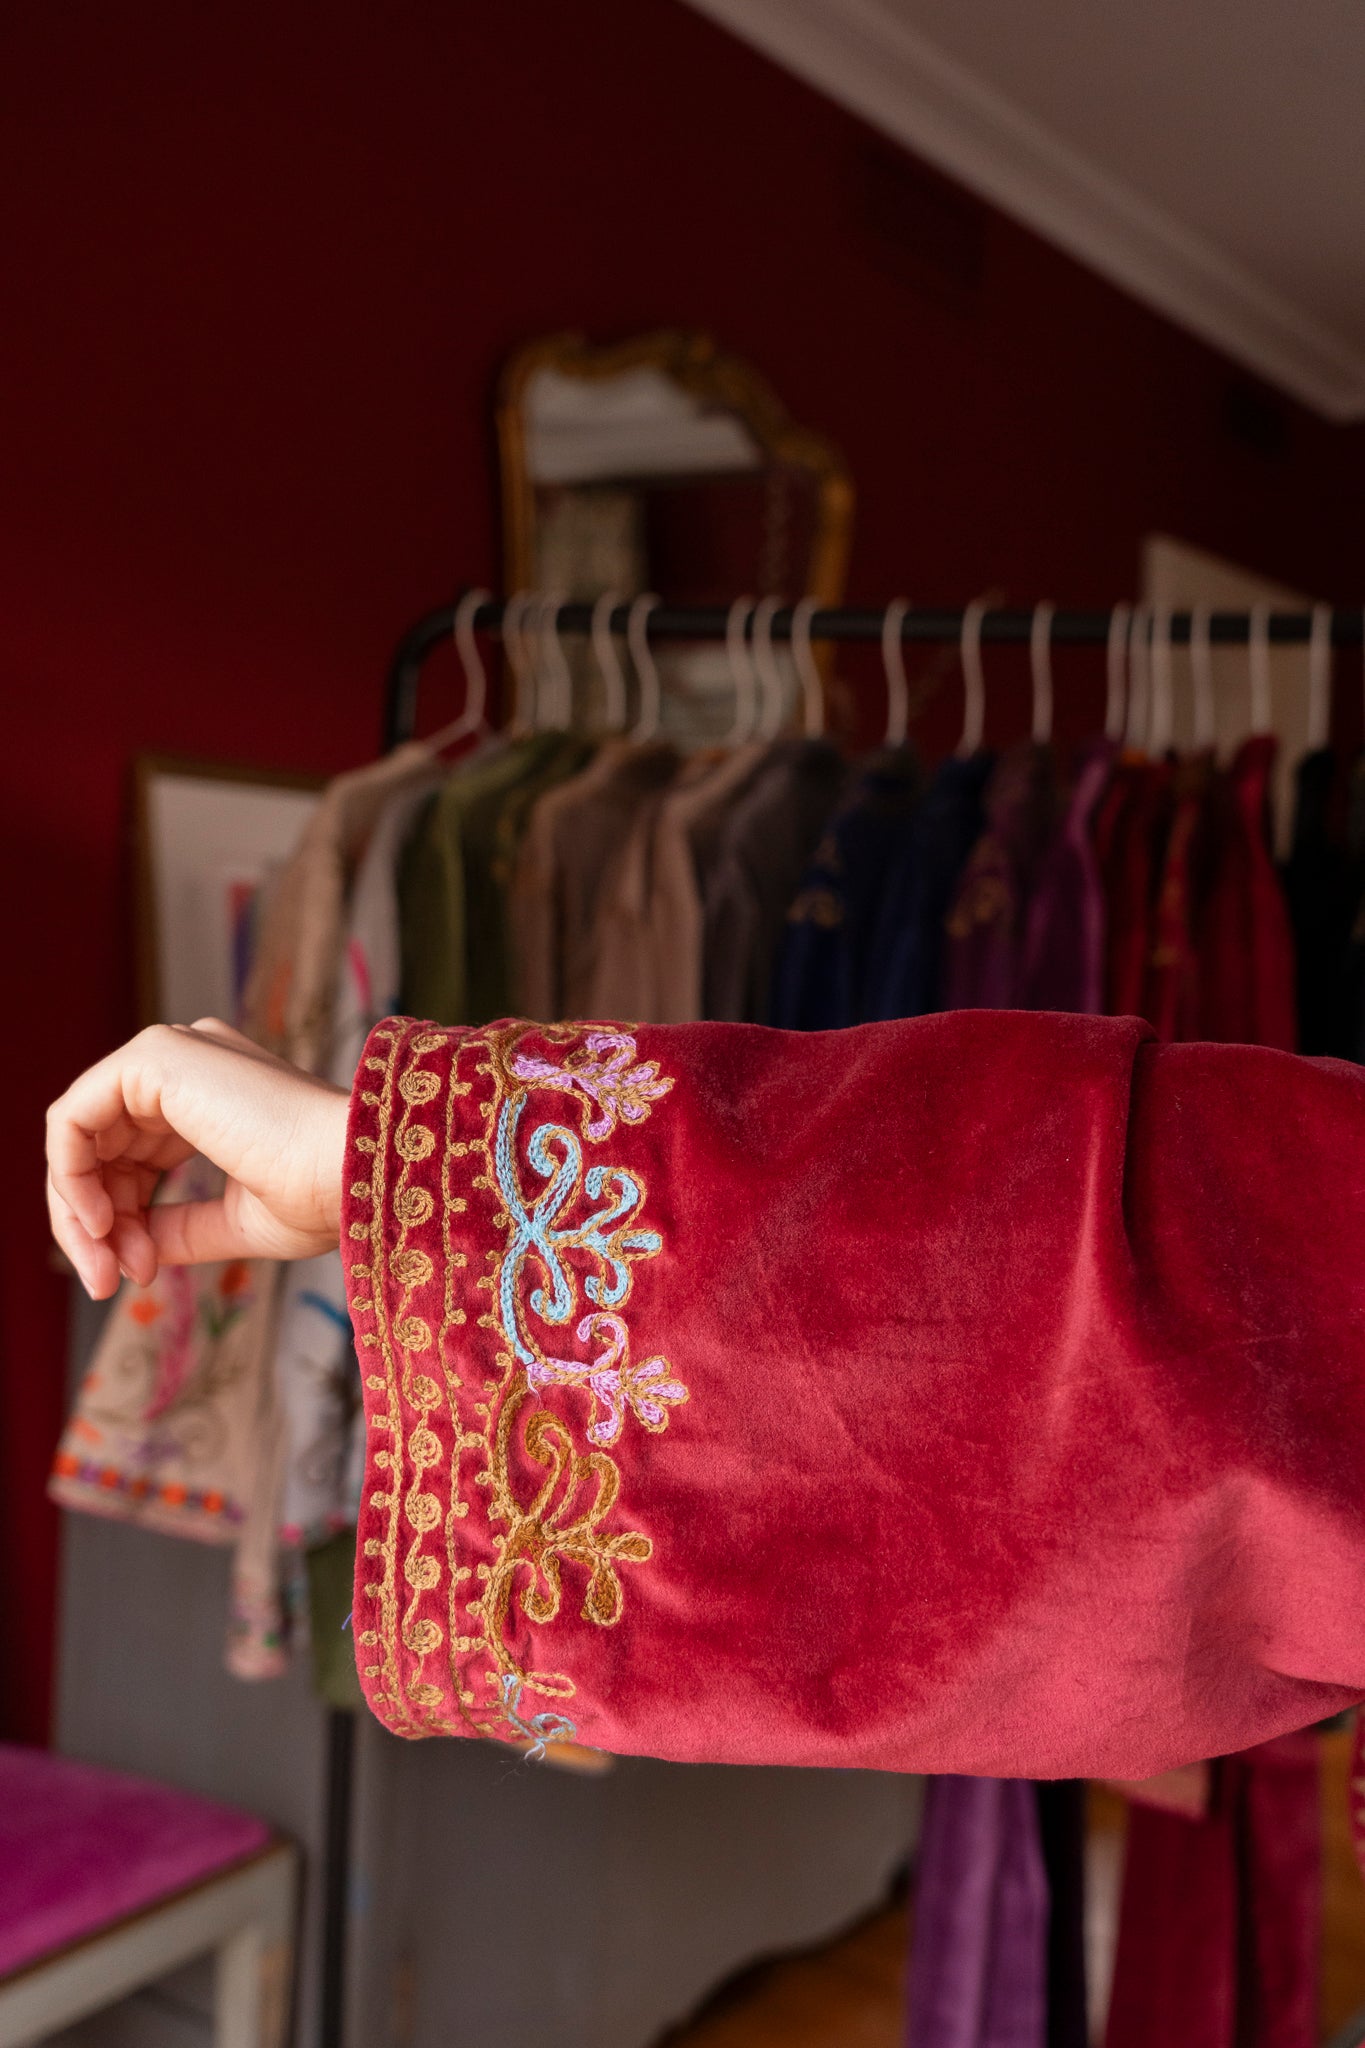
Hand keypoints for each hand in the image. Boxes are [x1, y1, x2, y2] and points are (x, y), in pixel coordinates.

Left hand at [46, 1020, 349, 1299]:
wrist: (357, 1175)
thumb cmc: (324, 1198)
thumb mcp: (235, 1222)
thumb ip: (175, 1227)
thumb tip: (127, 1249)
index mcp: (213, 1094)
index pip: (133, 1155)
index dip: (120, 1220)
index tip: (137, 1276)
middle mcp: (191, 1064)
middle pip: (100, 1146)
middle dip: (93, 1222)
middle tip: (108, 1281)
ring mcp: (174, 1053)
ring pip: (77, 1134)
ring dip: (78, 1210)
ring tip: (106, 1264)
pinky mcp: (156, 1056)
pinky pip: (71, 1117)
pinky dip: (70, 1176)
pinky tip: (100, 1222)